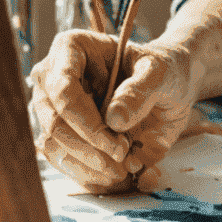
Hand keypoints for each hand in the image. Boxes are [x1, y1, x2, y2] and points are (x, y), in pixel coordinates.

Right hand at [30, 30, 197, 192]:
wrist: (168, 86)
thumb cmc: (161, 69)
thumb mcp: (160, 73)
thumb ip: (140, 91)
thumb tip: (114, 120)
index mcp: (71, 48)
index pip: (64, 90)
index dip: (87, 122)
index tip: (117, 143)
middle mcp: (52, 78)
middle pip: (54, 122)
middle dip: (89, 148)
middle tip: (123, 158)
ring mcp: (53, 108)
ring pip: (54, 145)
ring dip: (88, 164)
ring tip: (123, 166)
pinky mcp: (61, 134)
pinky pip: (63, 160)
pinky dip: (88, 173)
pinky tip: (115, 173)